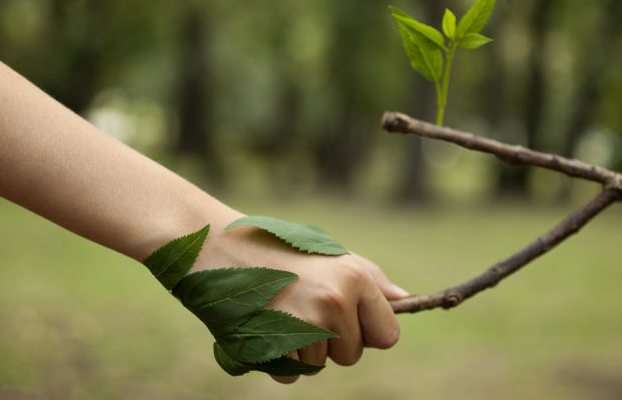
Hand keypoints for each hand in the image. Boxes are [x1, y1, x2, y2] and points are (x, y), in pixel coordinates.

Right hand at [192, 218, 408, 382]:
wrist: (216, 246)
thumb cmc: (276, 247)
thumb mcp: (327, 253)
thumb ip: (368, 279)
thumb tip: (405, 300)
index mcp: (354, 278)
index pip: (388, 335)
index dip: (367, 332)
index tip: (347, 319)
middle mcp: (334, 302)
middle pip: (352, 356)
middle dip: (331, 342)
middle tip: (302, 307)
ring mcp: (304, 326)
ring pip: (320, 366)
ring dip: (302, 349)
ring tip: (280, 311)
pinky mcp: (274, 345)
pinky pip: (291, 375)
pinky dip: (278, 360)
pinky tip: (265, 326)